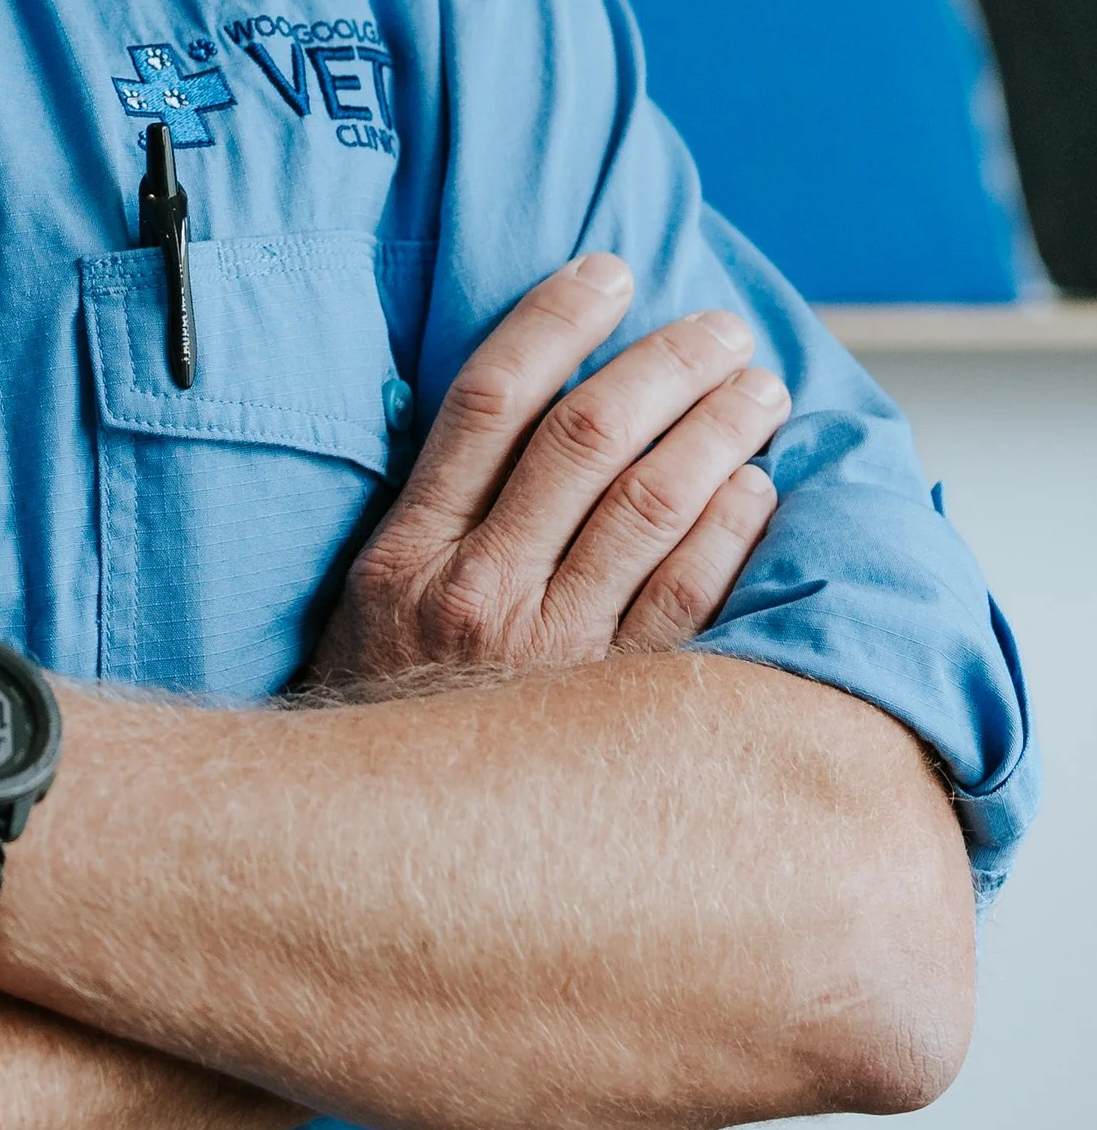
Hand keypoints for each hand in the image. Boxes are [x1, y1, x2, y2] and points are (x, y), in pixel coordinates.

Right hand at [306, 254, 787, 698]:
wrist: (388, 858)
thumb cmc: (387, 711)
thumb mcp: (372, 602)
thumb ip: (432, 511)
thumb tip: (509, 401)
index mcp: (409, 555)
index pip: (491, 400)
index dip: (557, 320)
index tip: (609, 271)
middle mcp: (481, 595)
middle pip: (588, 436)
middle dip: (665, 363)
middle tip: (717, 328)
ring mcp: (555, 655)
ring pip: (655, 505)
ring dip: (717, 429)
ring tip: (755, 388)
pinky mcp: (620, 711)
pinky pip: (695, 599)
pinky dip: (733, 528)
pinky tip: (757, 487)